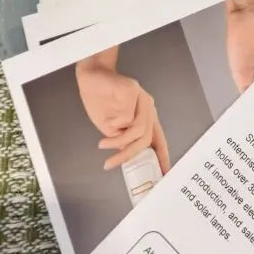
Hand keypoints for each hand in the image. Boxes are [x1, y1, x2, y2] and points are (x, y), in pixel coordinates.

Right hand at [75, 48, 170, 172]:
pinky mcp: (132, 89)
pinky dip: (115, 124)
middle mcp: (148, 107)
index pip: (158, 139)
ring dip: (118, 141)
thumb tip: (128, 157)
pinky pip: (127, 115)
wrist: (91, 78)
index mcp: (146, 117)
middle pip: (146, 137)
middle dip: (128, 154)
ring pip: (139, 128)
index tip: (163, 175)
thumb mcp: (111, 127)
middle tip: (109, 164)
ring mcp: (142, 97)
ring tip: (102, 144)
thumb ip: (121, 139)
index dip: (162, 157)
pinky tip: (106, 122)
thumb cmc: (101, 102)